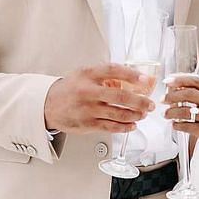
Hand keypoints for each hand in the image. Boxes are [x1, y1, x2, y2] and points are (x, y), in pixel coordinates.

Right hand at [43, 63, 157, 132]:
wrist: (48, 105)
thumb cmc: (71, 88)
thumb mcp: (84, 74)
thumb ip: (106, 75)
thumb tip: (135, 78)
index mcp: (88, 75)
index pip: (113, 71)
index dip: (131, 74)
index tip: (145, 79)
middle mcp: (88, 91)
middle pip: (120, 96)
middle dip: (140, 101)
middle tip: (150, 104)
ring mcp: (88, 109)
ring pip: (119, 113)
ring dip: (136, 115)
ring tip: (143, 114)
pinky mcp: (88, 124)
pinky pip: (111, 127)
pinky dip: (125, 127)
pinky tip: (132, 125)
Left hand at [161, 74, 198, 161]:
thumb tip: (178, 86)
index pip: (196, 81)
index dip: (179, 80)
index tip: (167, 81)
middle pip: (188, 94)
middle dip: (171, 96)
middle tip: (163, 99)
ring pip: (183, 111)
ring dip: (170, 112)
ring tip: (166, 114)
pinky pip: (184, 126)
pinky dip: (176, 125)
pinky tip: (176, 124)